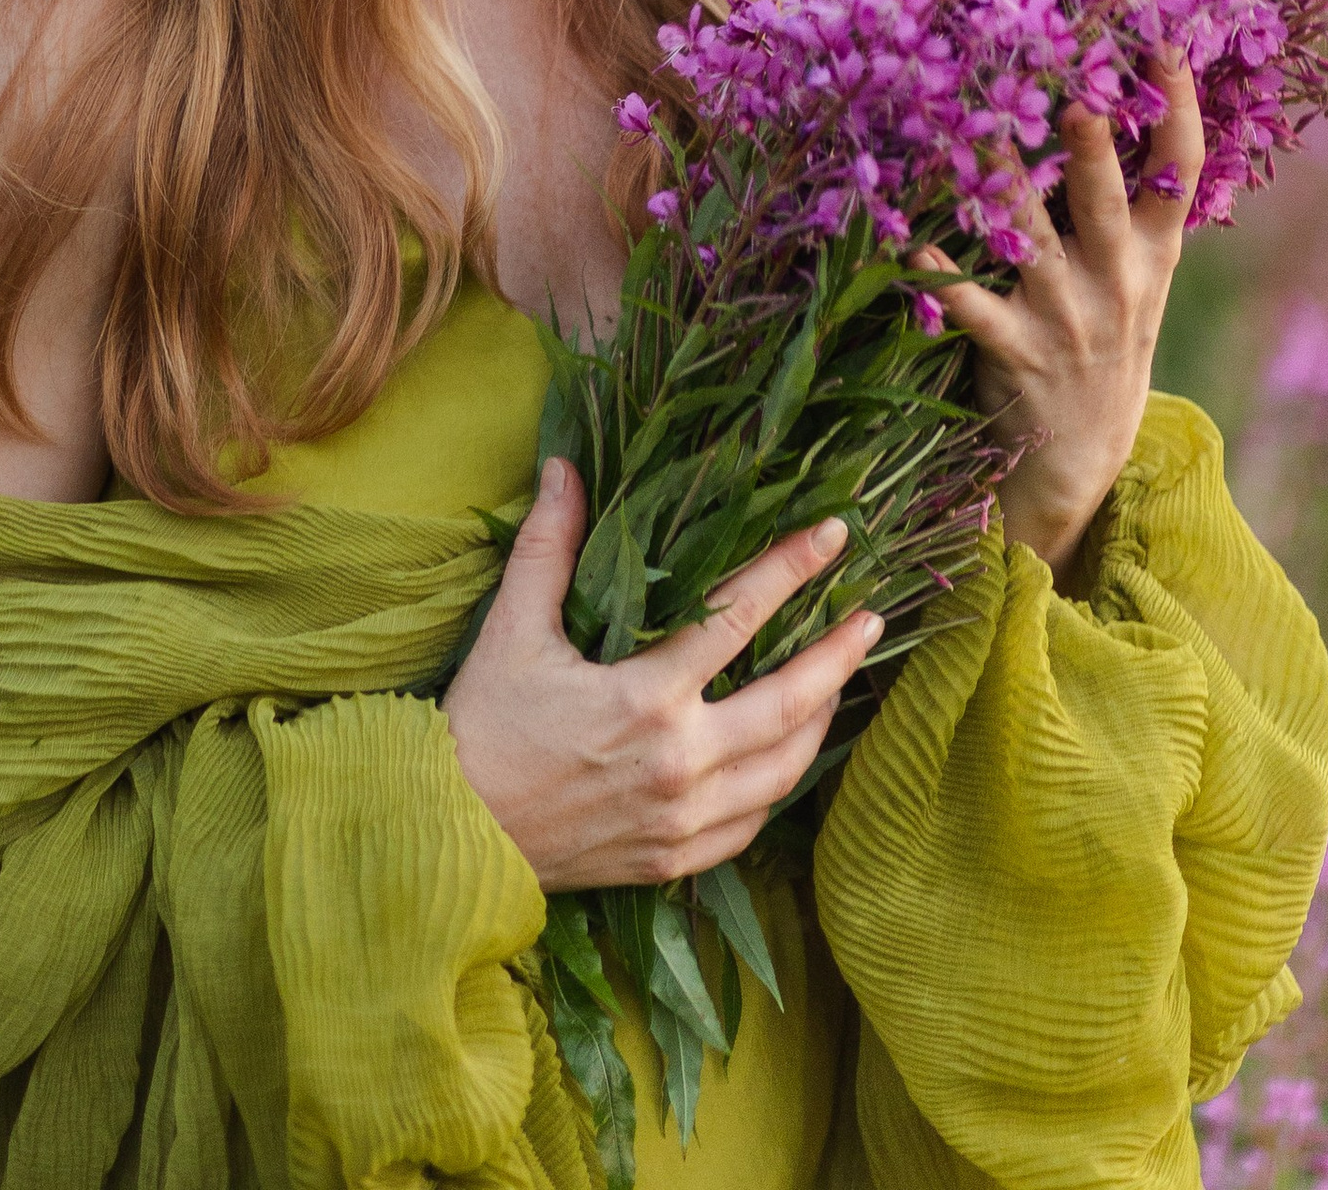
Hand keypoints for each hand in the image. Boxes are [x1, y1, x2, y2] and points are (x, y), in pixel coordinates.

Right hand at [442, 461, 883, 890]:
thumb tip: (567, 469)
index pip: (738, 618)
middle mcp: (679, 762)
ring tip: (843, 682)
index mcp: (645, 698)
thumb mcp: (512, 629)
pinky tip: (789, 757)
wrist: (454, 835)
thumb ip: (547, 547)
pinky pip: (754, 824)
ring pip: (784, 770)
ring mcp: (684, 818)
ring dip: (821, 720)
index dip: (791, 569)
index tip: (833, 535)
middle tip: (873, 618)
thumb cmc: (484, 725)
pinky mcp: (675, 858)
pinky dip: (781, 784)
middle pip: (789, 703)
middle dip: (839, 656)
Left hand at [917, 49, 1203, 582]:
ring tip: (968, 128)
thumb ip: (1132, 204)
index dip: (1177, 104)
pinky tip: (910, 246)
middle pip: (1108, 197)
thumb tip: (1116, 95)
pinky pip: (971, 305)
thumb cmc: (1103, 340)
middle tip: (1076, 87)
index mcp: (1154, 252)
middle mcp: (1118, 279)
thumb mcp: (1139, 276)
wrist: (1083, 462)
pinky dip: (939, 275)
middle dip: (1093, 144)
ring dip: (999, 185)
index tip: (1165, 38)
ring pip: (1031, 238)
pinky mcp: (1014, 352)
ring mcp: (1066, 316)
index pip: (1181, 168)